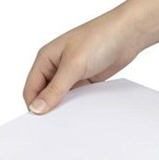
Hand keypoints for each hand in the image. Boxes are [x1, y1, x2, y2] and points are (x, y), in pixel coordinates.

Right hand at [23, 8, 140, 113]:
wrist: (128, 34)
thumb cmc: (99, 39)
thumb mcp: (73, 66)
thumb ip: (55, 89)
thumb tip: (36, 108)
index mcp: (45, 58)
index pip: (31, 89)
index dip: (34, 105)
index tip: (41, 123)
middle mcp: (55, 67)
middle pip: (44, 95)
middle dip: (49, 108)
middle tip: (56, 125)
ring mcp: (70, 74)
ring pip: (61, 98)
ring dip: (64, 108)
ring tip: (71, 119)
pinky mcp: (84, 80)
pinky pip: (76, 98)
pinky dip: (77, 105)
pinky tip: (82, 112)